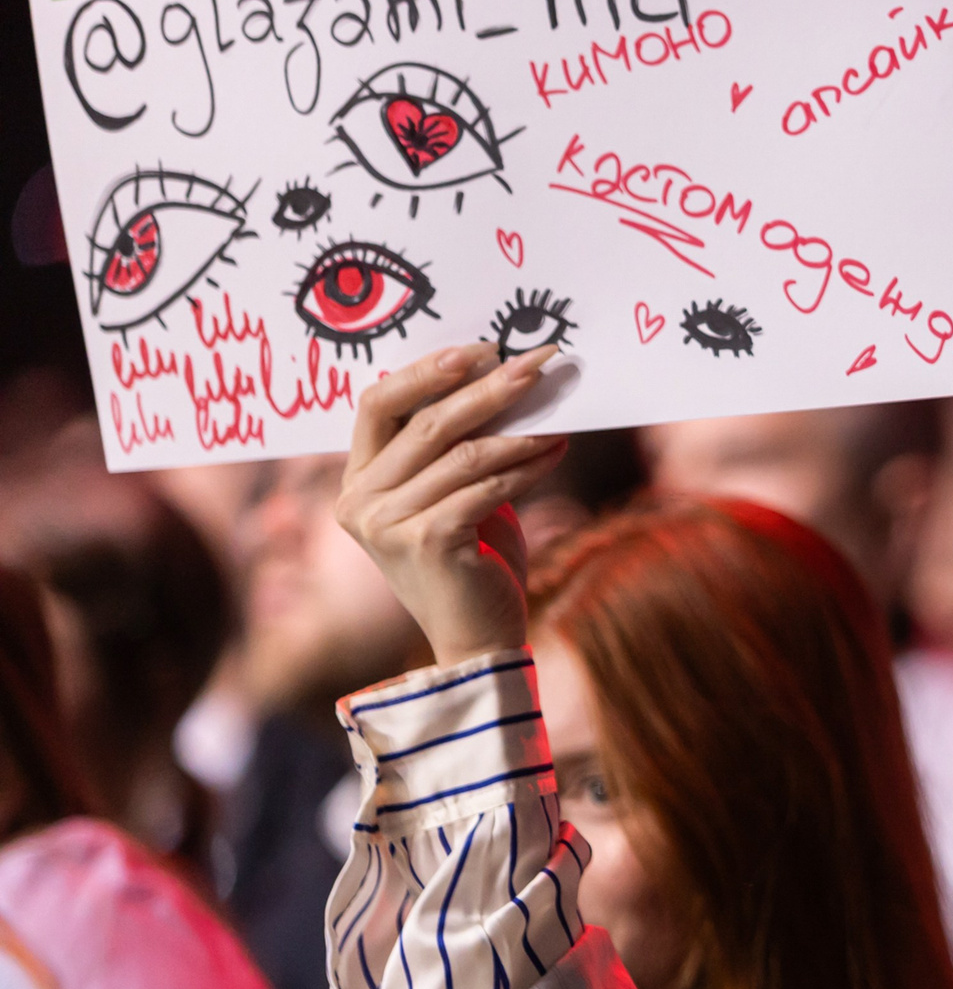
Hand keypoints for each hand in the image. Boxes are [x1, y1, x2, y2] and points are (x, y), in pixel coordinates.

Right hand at [337, 344, 567, 666]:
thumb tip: (507, 383)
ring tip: (558, 412)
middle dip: (487, 388)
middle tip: (536, 362)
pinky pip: (485, 488)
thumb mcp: (459, 496)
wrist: (480, 641)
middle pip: (425, 422)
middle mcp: (360, 501)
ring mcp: (387, 524)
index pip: (377, 404)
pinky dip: (526, 467)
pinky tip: (556, 452)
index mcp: (357, 482)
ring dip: (519, 429)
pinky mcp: (426, 542)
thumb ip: (460, 450)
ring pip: (463, 454)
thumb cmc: (474, 563)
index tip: (479, 347)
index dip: (425, 371)